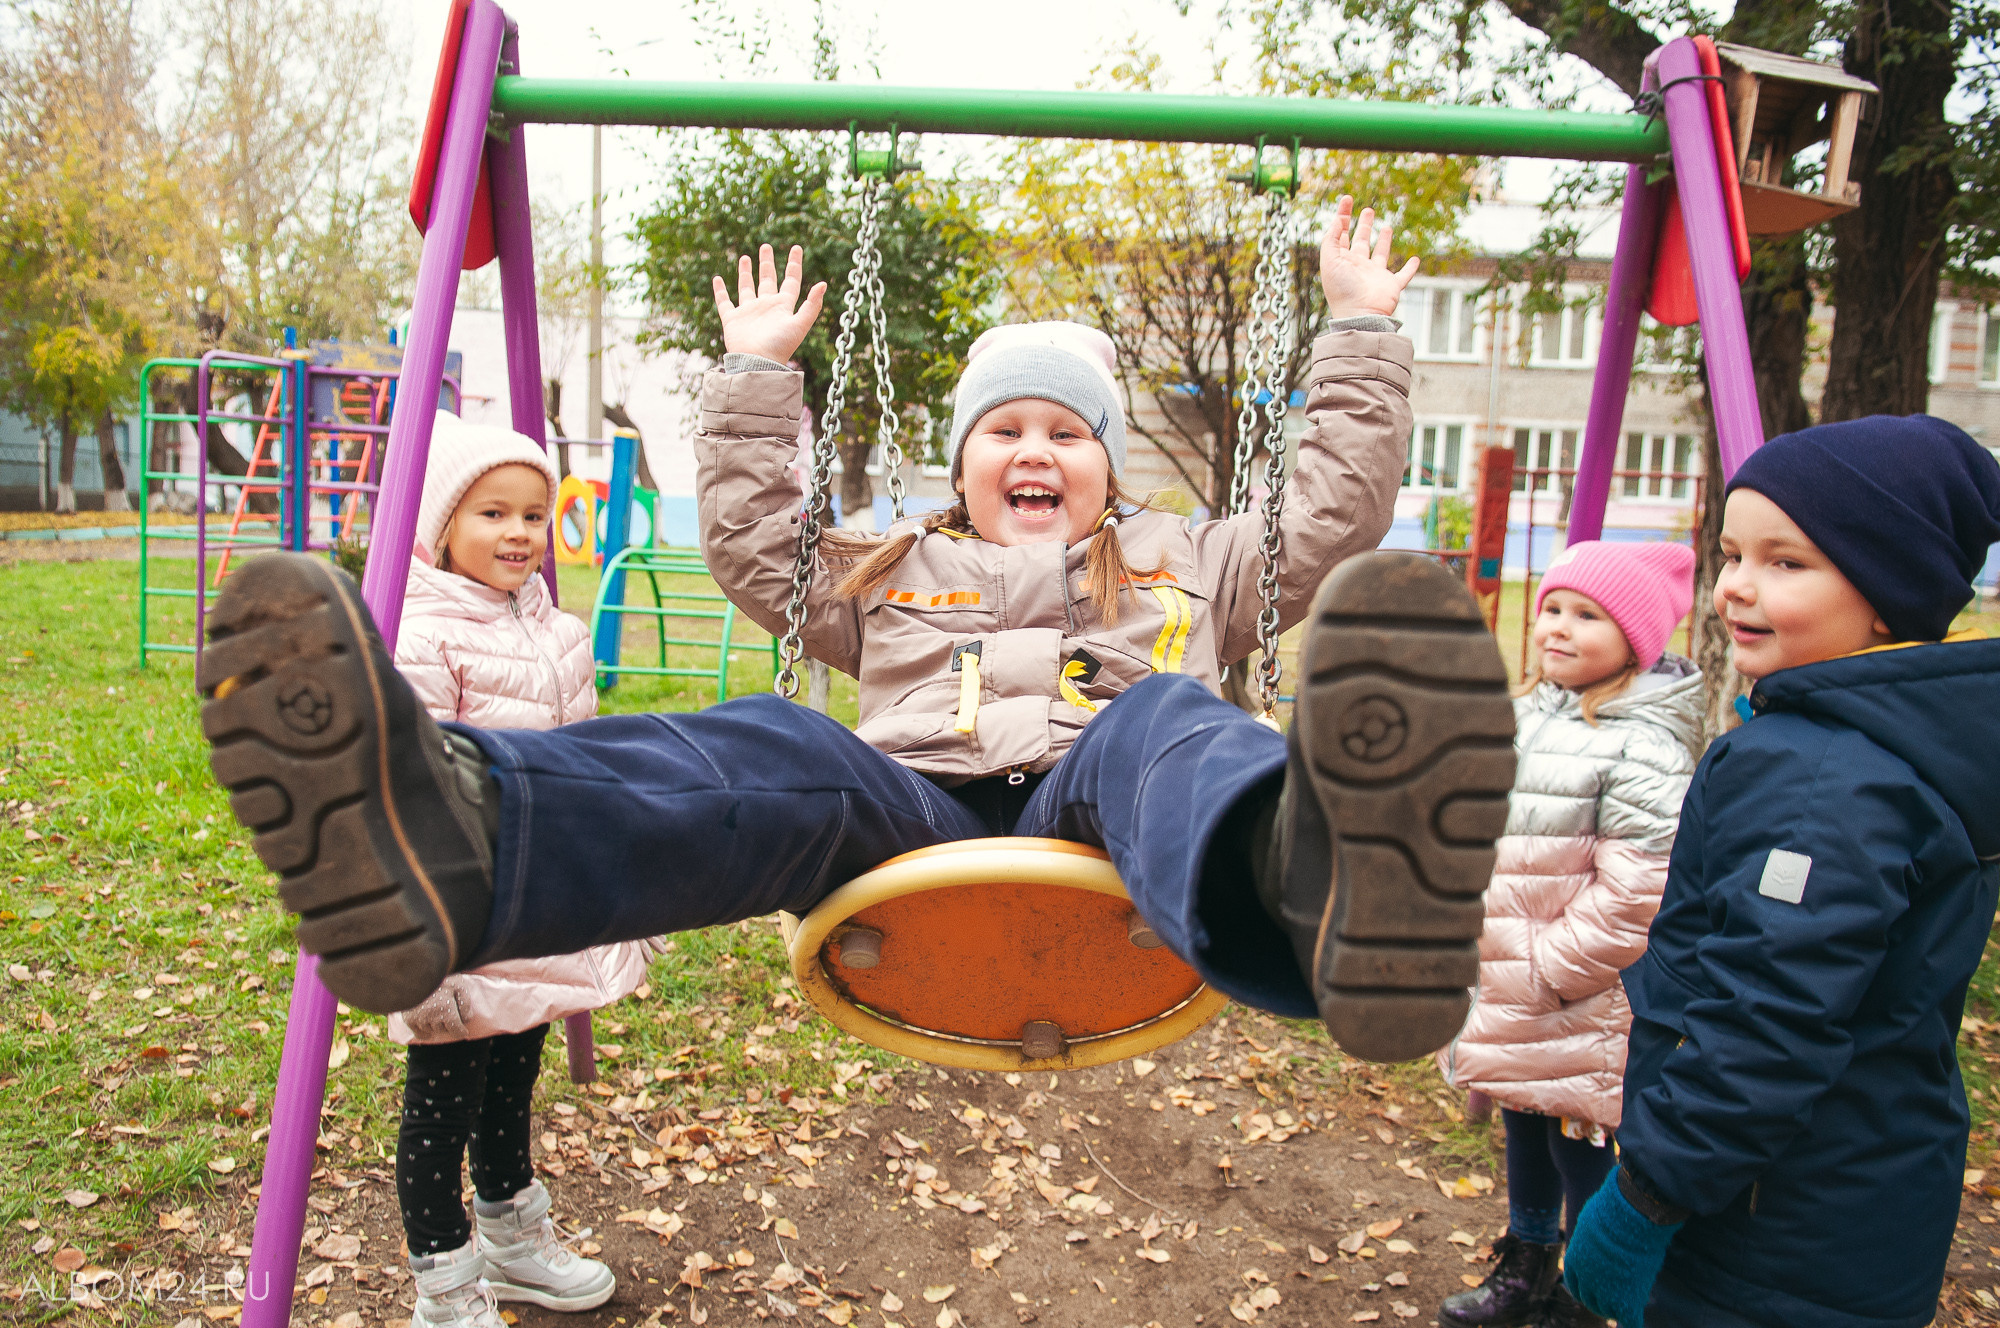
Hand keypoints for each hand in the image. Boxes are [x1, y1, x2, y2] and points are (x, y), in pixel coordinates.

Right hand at [712, 243, 827, 362]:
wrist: (757, 363)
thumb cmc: (780, 345)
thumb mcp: (800, 324)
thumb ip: (812, 305)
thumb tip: (823, 284)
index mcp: (783, 306)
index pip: (791, 281)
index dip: (794, 264)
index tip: (796, 247)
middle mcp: (766, 307)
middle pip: (768, 279)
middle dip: (767, 263)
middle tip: (766, 246)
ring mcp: (749, 312)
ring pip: (747, 287)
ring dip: (746, 273)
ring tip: (745, 257)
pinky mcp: (732, 319)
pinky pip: (725, 302)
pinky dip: (720, 291)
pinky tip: (717, 279)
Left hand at [1319, 195, 1418, 320]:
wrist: (1360, 315)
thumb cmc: (1342, 290)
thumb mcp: (1330, 260)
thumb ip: (1331, 239)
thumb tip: (1337, 220)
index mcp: (1343, 260)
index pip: (1341, 234)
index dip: (1343, 216)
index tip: (1347, 199)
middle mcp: (1358, 267)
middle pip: (1361, 241)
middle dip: (1364, 226)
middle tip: (1368, 210)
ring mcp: (1375, 276)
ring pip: (1381, 254)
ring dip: (1384, 241)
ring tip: (1387, 227)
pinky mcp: (1391, 286)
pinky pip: (1403, 276)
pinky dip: (1410, 268)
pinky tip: (1415, 259)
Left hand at [1563, 1170, 1682, 1327]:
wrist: (1631, 1214)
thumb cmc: (1614, 1209)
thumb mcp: (1593, 1222)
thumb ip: (1593, 1237)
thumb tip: (1597, 1231)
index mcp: (1575, 1260)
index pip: (1575, 1284)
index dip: (1585, 1288)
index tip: (1594, 1290)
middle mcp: (1586, 1279)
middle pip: (1590, 1300)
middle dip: (1600, 1302)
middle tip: (1613, 1301)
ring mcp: (1605, 1292)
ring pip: (1609, 1311)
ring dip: (1617, 1309)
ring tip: (1627, 1306)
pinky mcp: (1626, 1300)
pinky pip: (1630, 1319)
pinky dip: (1634, 1322)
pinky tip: (1636, 1322)